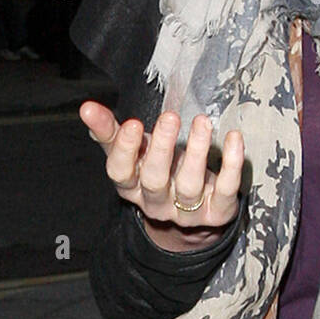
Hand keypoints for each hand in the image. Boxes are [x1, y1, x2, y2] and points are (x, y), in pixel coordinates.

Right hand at [79, 103, 244, 242]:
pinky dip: (232, 165)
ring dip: (196, 152)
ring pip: (190, 186)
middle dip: (162, 148)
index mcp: (132, 186)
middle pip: (155, 179)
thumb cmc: (158, 167)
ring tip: (202, 121)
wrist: (193, 207)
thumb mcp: (133, 150)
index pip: (121, 173)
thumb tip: (86, 107)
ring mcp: (187, 210)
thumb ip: (110, 130)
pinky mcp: (217, 211)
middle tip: (170, 116)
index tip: (133, 123)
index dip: (126, 150)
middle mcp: (157, 202)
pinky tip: (233, 138)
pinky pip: (226, 190)